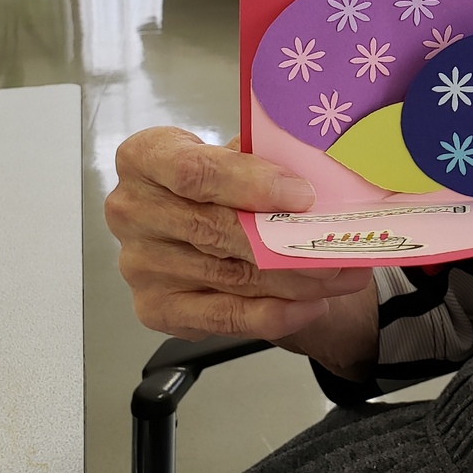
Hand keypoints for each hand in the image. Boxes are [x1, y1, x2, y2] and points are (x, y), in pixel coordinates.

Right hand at [104, 127, 376, 364]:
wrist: (208, 222)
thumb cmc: (227, 181)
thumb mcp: (242, 155)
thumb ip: (267, 161)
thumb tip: (320, 178)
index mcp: (146, 157)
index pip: (192, 171)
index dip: (250, 183)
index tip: (302, 195)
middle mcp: (132, 211)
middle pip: (213, 229)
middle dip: (283, 240)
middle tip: (335, 244)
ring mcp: (140, 264)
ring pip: (228, 276)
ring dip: (293, 280)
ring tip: (341, 274)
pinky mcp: (155, 309)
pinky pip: (222, 317)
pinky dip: (273, 314)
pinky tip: (310, 306)